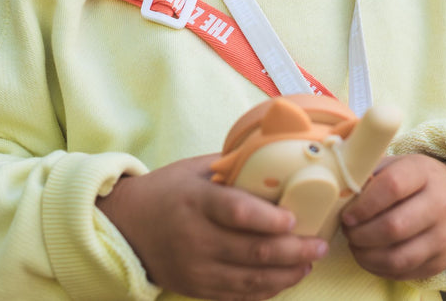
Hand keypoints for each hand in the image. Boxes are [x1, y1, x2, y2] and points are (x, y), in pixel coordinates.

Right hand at [96, 154, 328, 300]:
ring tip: (309, 263)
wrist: (127, 227)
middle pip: (253, 250)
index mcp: (196, 201)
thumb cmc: (167, 191)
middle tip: (319, 245)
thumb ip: (233, 167)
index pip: (237, 212)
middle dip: (295, 251)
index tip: (295, 218)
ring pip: (252, 279)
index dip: (270, 219)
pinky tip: (284, 279)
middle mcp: (196, 237)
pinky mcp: (197, 289)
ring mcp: (196, 268)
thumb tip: (278, 158)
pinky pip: (239, 296)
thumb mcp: (194, 170)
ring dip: (287, 274)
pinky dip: (267, 291)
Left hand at [340, 155, 445, 281]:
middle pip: (394, 227)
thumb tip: (338, 192)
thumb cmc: (413, 181)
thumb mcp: (395, 166)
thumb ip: (367, 174)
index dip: (363, 205)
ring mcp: (444, 236)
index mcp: (424, 173)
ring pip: (398, 257)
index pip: (391, 187)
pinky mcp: (441, 261)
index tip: (347, 214)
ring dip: (366, 256)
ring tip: (355, 245)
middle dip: (361, 234)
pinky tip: (369, 256)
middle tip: (348, 231)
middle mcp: (441, 204)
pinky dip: (378, 268)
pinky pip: (403, 272)